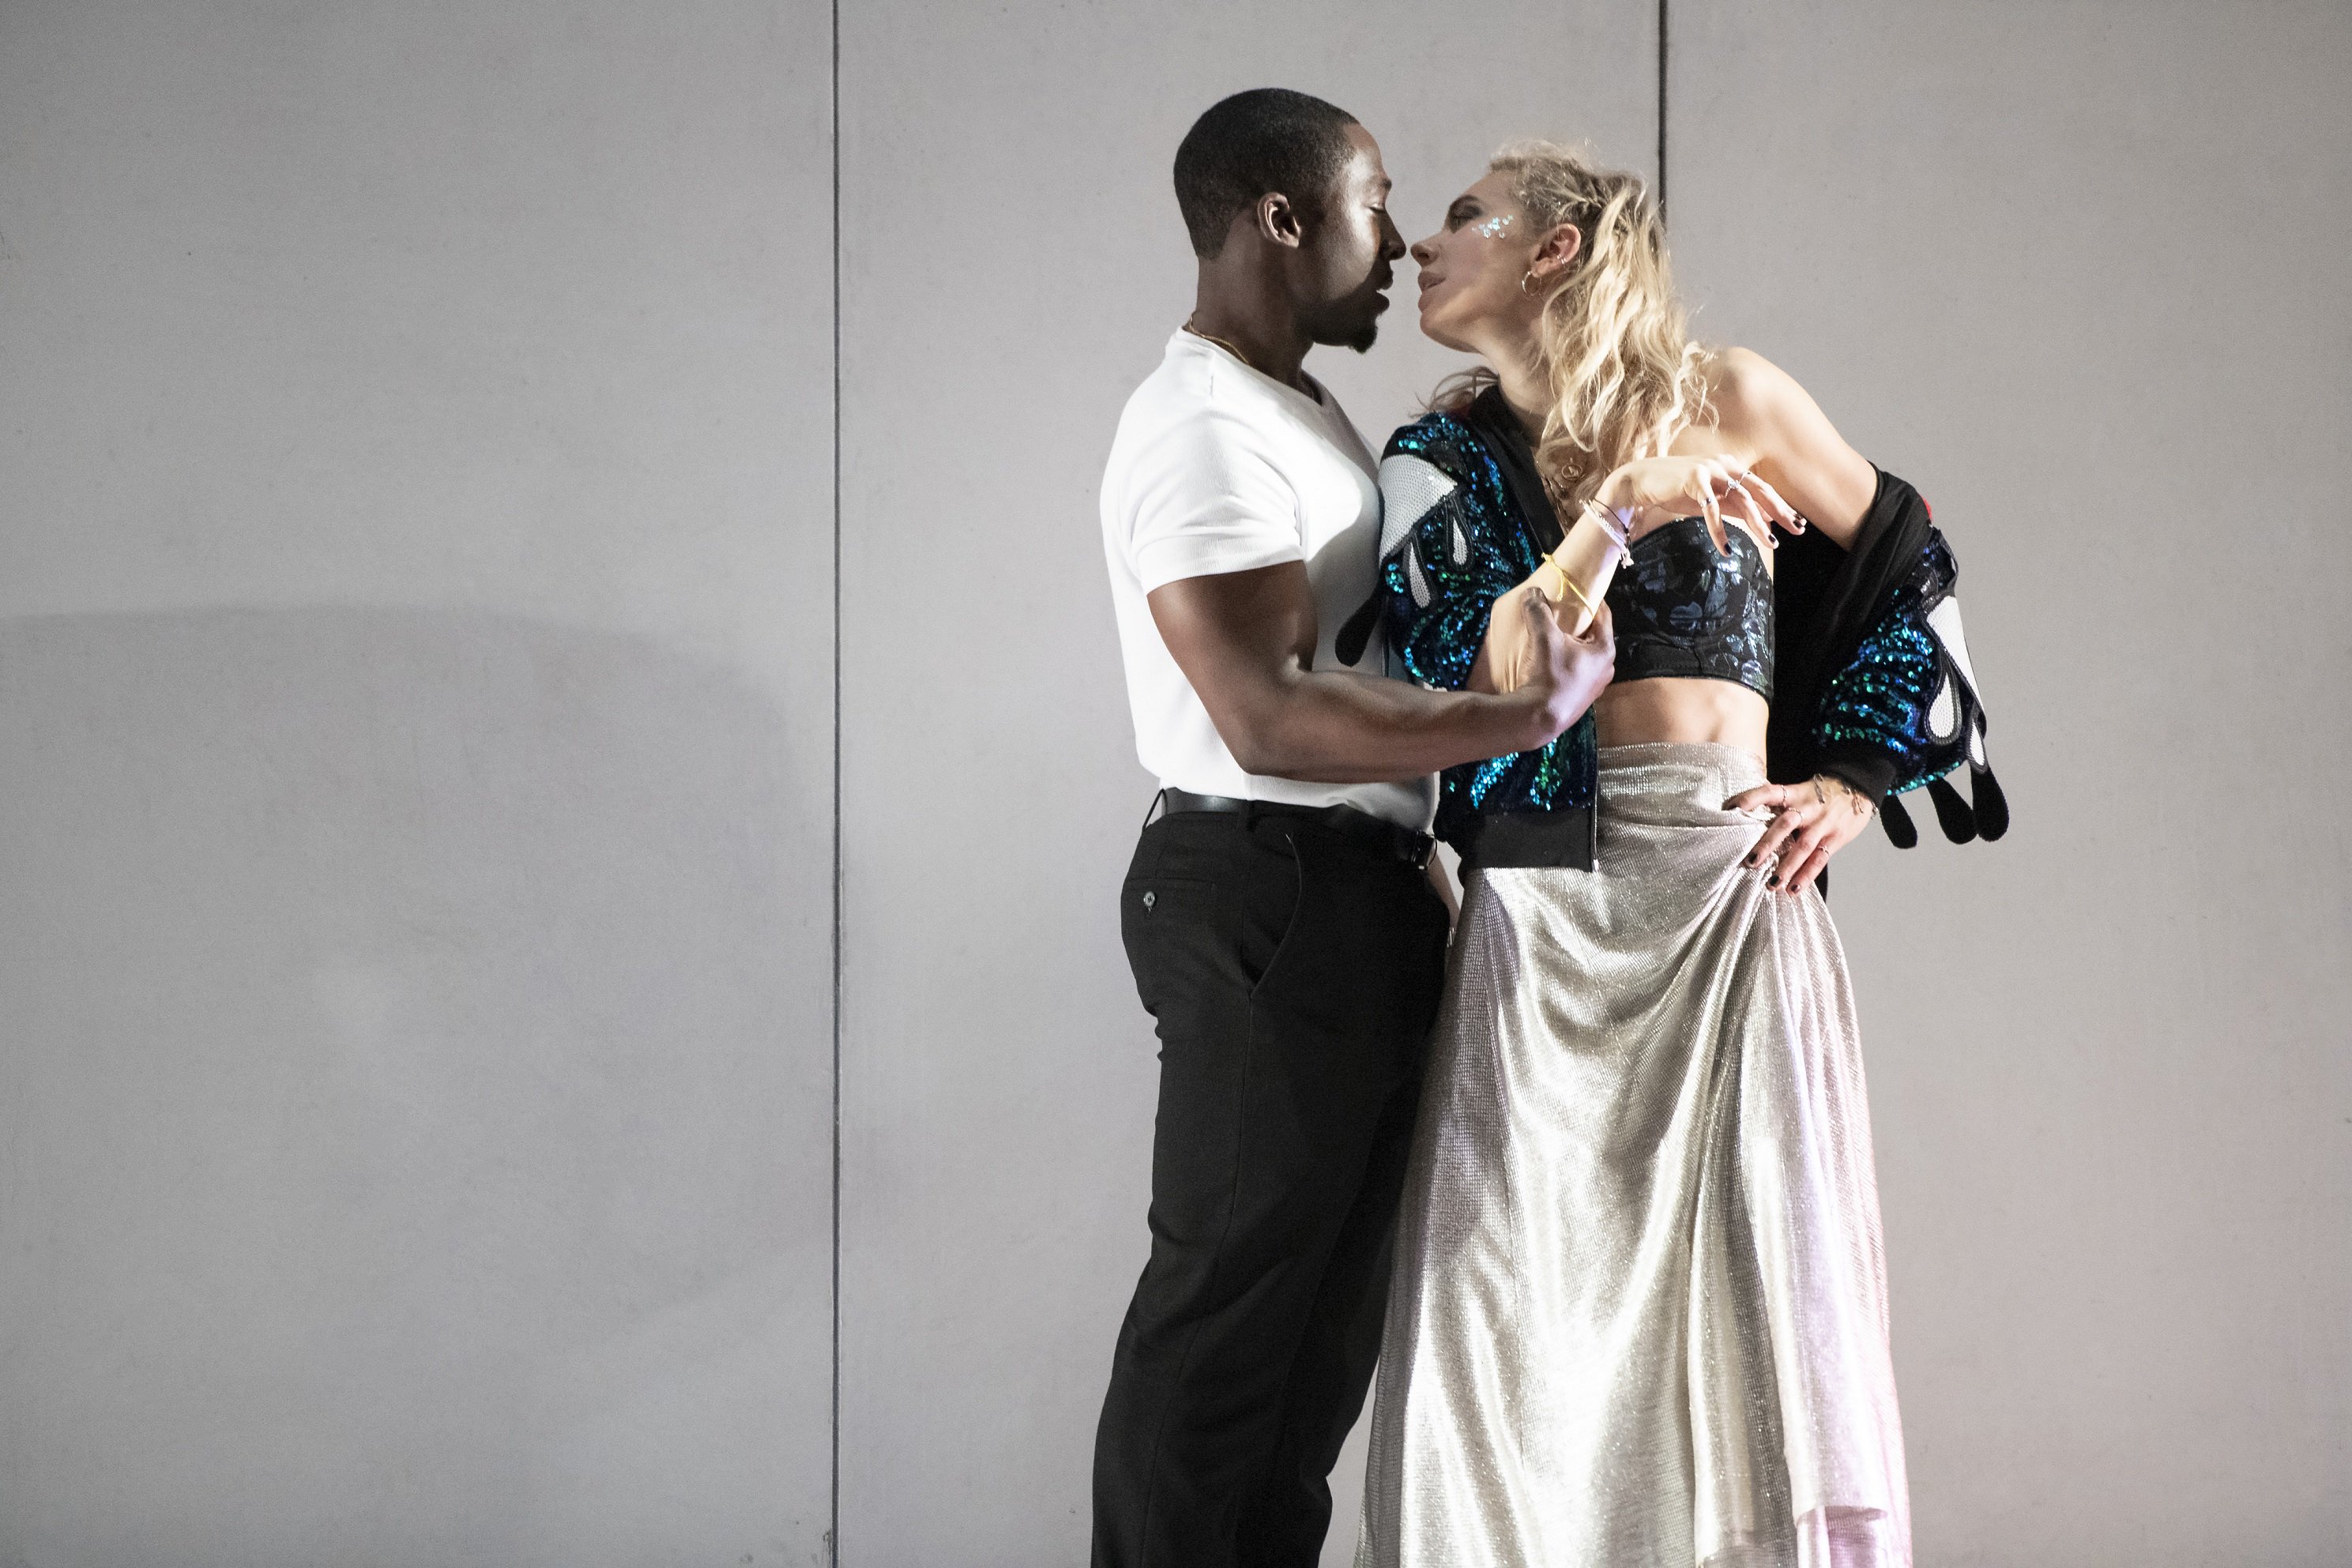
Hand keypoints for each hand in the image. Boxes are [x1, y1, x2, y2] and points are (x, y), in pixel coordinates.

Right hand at [1510, 586, 1612, 744]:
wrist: (1539, 718)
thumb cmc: (1550, 675)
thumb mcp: (1543, 637)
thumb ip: (1538, 611)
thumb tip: (1532, 592)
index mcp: (1605, 650)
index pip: (1604, 615)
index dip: (1591, 600)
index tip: (1579, 591)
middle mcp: (1606, 669)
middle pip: (1594, 636)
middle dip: (1579, 624)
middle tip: (1562, 613)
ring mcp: (1594, 687)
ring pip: (1585, 657)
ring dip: (1571, 646)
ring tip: (1553, 638)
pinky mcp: (1581, 700)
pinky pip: (1577, 673)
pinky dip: (1567, 663)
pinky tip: (1550, 663)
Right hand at [1596, 456, 1802, 555]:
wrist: (1641, 482)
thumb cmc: (1675, 490)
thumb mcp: (1710, 501)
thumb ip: (1734, 507)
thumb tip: (1762, 520)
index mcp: (1731, 467)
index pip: (1761, 488)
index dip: (1780, 506)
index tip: (1797, 523)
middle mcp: (1724, 464)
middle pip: (1759, 490)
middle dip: (1780, 511)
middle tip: (1796, 531)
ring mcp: (1709, 469)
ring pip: (1741, 499)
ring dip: (1757, 523)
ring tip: (1770, 543)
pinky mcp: (1693, 478)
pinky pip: (1712, 508)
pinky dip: (1719, 530)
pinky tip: (1725, 548)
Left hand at [1724, 773, 1874, 894]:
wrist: (1858, 787)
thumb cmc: (1820, 793)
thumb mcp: (1799, 790)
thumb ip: (1778, 802)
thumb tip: (1744, 815)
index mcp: (1794, 793)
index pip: (1768, 792)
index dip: (1750, 799)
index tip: (1731, 809)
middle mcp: (1807, 808)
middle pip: (1785, 825)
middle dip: (1767, 844)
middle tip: (1750, 862)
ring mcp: (1822, 823)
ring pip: (1803, 846)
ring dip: (1787, 867)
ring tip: (1772, 884)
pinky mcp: (1836, 838)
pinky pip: (1820, 859)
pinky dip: (1806, 875)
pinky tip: (1794, 890)